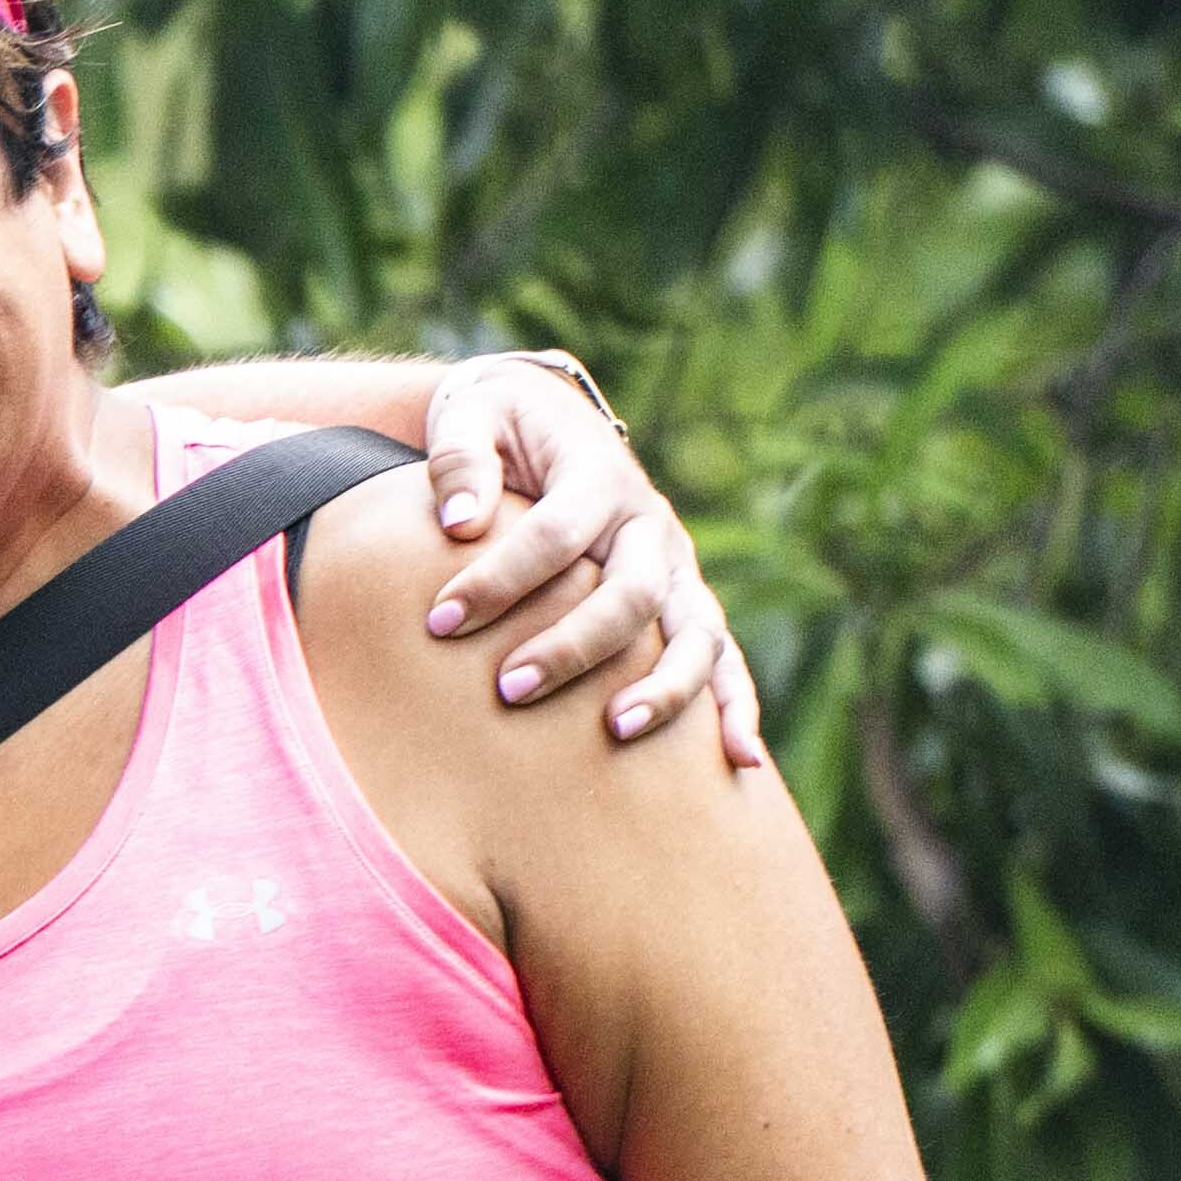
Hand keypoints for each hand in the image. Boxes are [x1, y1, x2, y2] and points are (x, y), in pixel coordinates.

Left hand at [414, 354, 768, 768]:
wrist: (546, 420)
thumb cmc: (499, 428)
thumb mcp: (472, 417)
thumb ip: (460, 461)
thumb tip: (459, 523)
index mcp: (597, 474)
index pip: (555, 534)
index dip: (499, 579)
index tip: (439, 620)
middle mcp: (649, 524)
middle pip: (630, 592)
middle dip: (572, 644)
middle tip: (508, 687)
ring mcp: (676, 567)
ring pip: (694, 632)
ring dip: (665, 686)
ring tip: (618, 729)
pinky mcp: (684, 602)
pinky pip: (723, 658)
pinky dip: (737, 707)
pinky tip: (741, 762)